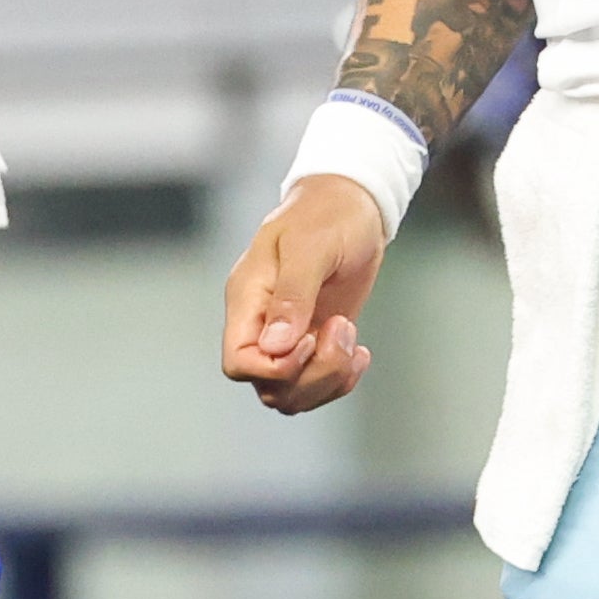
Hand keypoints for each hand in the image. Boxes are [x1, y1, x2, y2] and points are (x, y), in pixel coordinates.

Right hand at [222, 177, 385, 413]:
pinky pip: (317, 384)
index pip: (238, 362)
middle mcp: (261, 325)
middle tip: (343, 328)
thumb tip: (276, 346)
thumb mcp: (310, 246)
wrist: (352, 204)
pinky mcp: (314, 341)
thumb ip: (292, 295)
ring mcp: (288, 336)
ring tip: (352, 336)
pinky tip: (360, 353)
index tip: (312, 337)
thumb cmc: (326, 214)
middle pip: (269, 387)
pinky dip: (341, 379)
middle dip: (313, 375)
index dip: (276, 368)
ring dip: (329, 378)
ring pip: (293, 394)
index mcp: (248, 299)